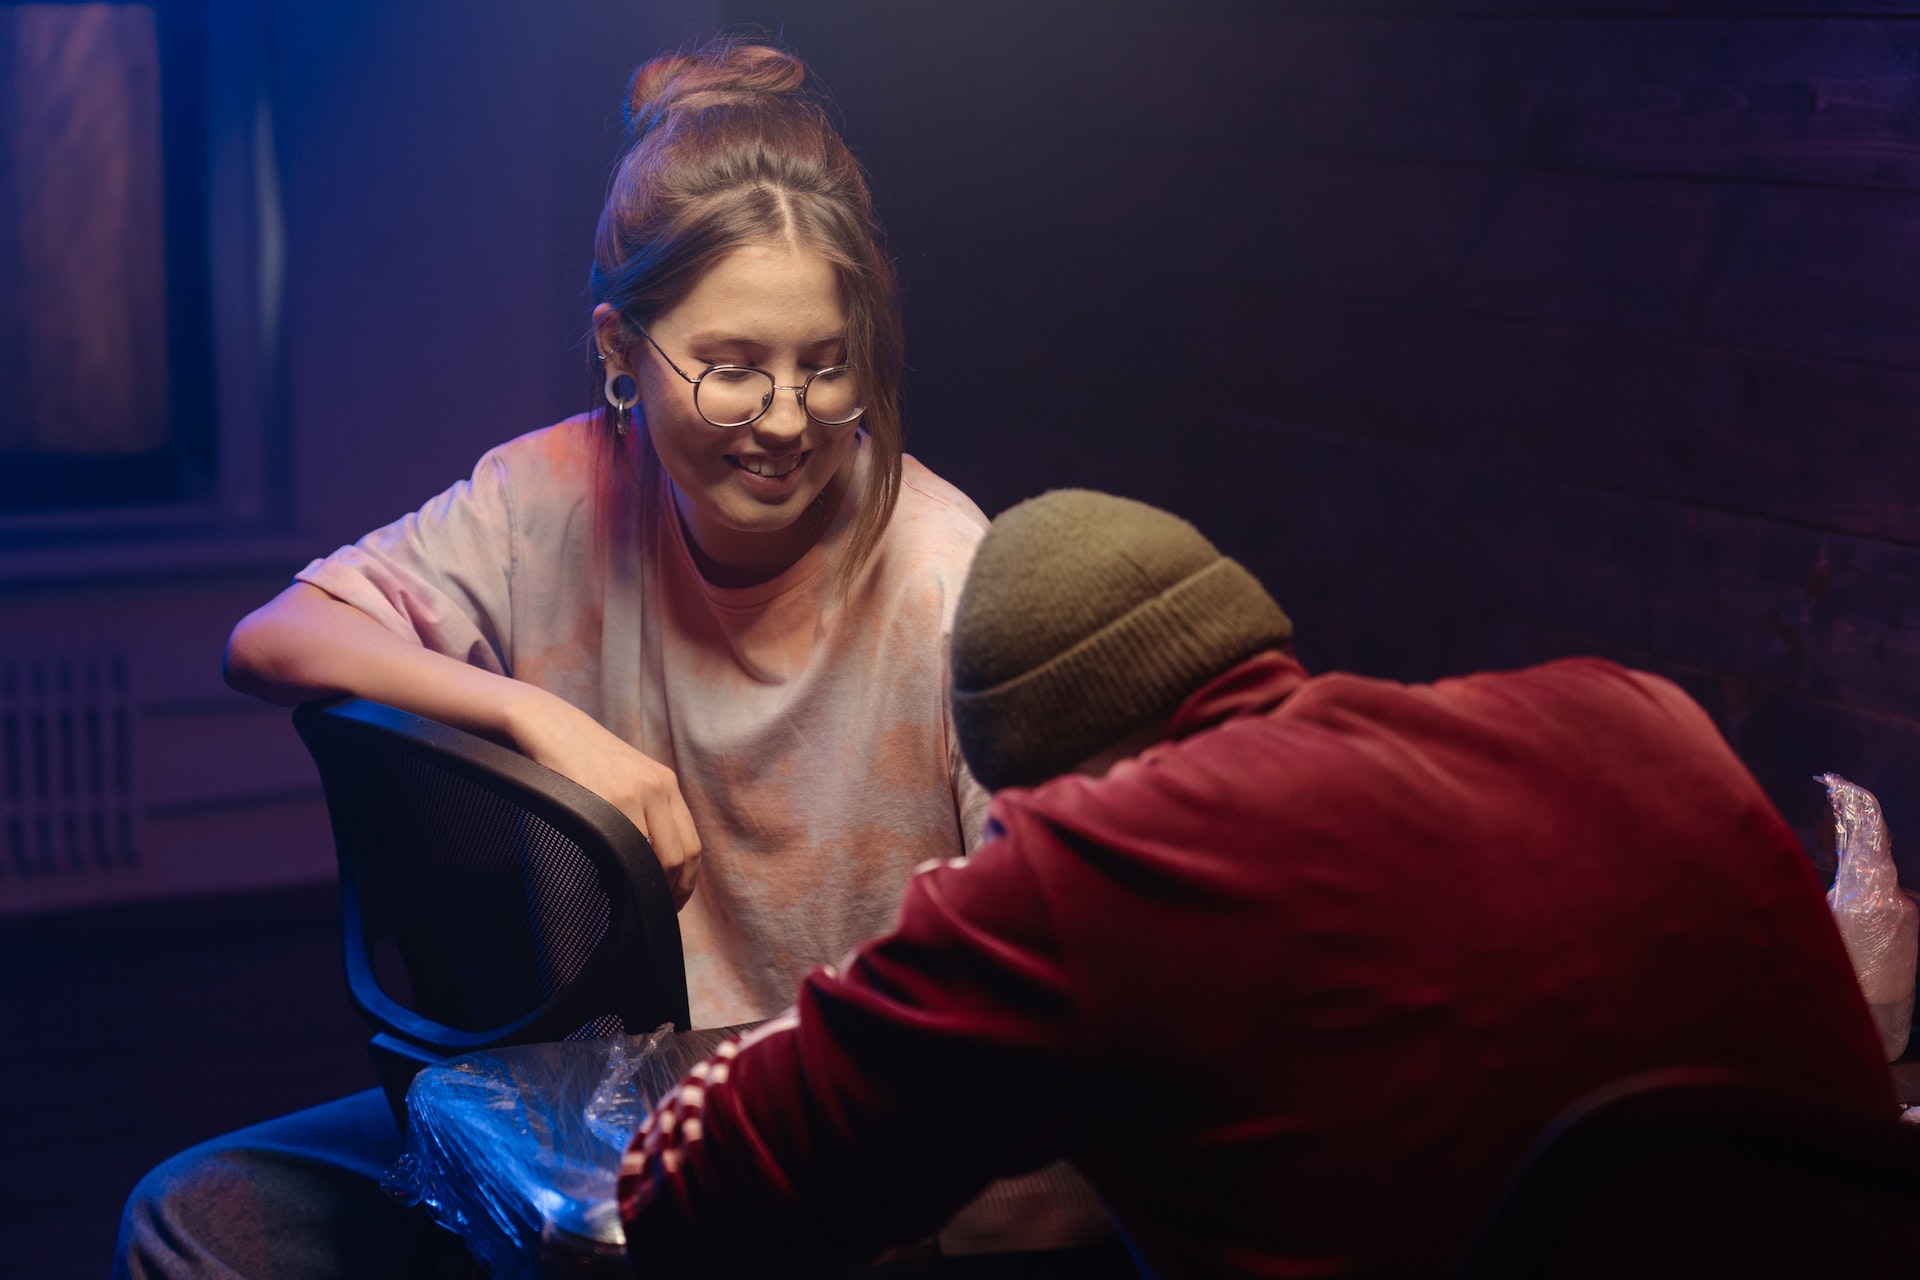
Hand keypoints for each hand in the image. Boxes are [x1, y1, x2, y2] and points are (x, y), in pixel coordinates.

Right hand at [507, 692, 702, 909]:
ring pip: (652, 857)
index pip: (692, 844)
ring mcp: (632, 794)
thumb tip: (651, 861)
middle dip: (670, 891)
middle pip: (678, 856)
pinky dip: (617, 871)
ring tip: (632, 898)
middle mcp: (657, 787)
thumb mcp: (627, 776)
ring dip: (644, 885)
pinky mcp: (606, 800)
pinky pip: (620, 848)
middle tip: (656, 909)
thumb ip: (645, 810)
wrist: (550, 726)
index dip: (686, 881)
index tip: (673, 900)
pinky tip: (607, 879)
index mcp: (666, 783)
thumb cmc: (583, 757)